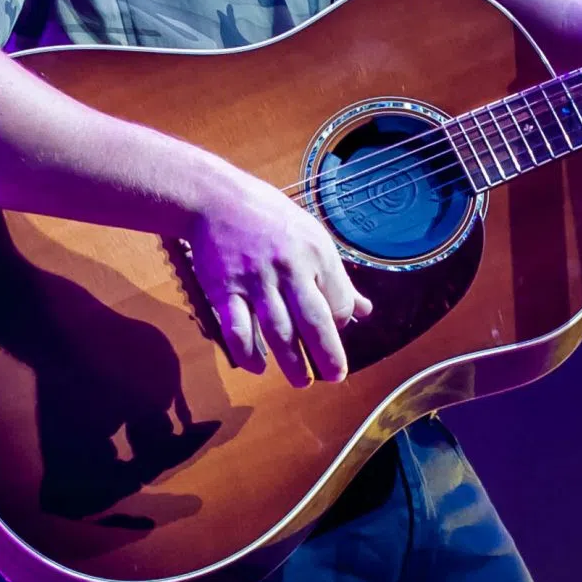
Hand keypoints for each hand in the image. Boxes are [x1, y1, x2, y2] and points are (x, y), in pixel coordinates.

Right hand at [185, 158, 371, 387]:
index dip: (341, 324)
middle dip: (327, 355)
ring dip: (292, 363)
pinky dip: (247, 353)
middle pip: (313, 321)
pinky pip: (237, 329)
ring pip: (277, 331)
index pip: (338, 302)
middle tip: (335, 376)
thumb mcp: (313, 237)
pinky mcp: (223, 290)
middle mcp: (287, 268)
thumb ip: (337, 279)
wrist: (215, 199)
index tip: (335, 333)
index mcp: (315, 254)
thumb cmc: (269, 219)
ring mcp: (254, 281)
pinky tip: (258, 367)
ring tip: (302, 383)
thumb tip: (365, 311)